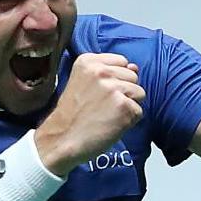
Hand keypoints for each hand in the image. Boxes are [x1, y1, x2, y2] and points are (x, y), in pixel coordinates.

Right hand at [33, 53, 143, 174]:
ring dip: (128, 106)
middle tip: (104, 106)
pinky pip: (138, 111)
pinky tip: (111, 125)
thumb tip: (135, 67)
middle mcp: (102, 71)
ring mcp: (114, 88)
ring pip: (139, 93)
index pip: (122, 61)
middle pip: (133, 76)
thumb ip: (109, 72)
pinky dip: (129, 121)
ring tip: (108, 115)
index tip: (101, 92)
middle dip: (124, 91)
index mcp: (88, 61)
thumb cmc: (72, 115)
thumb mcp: (82, 83)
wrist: (61, 139)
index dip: (116, 79)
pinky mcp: (124, 106)